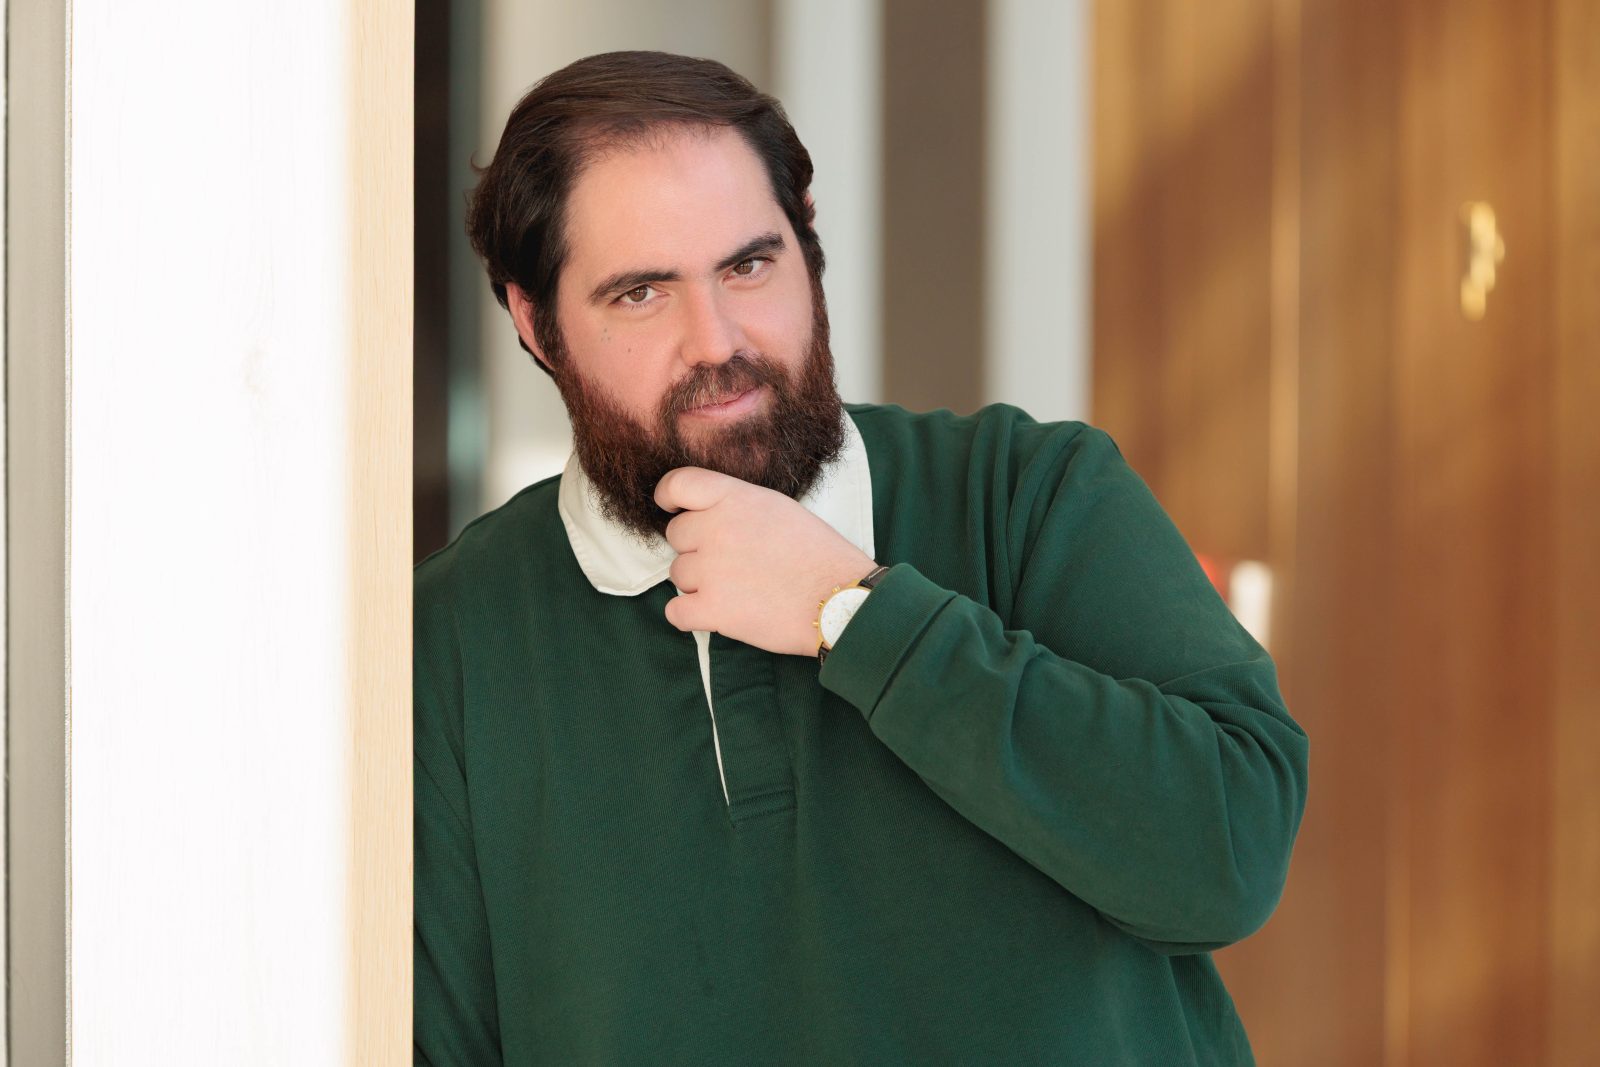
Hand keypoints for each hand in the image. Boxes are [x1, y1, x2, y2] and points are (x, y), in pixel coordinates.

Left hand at [654, 466, 876, 655]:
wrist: (840, 599)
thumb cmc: (820, 555)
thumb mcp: (780, 509)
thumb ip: (738, 506)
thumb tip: (707, 515)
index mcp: (734, 498)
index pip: (678, 484)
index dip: (668, 497)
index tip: (671, 508)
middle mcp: (716, 529)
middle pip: (676, 536)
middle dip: (697, 549)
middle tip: (730, 562)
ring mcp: (711, 570)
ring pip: (678, 576)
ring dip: (699, 584)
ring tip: (737, 590)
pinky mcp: (713, 610)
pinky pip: (675, 612)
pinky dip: (690, 616)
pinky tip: (715, 613)